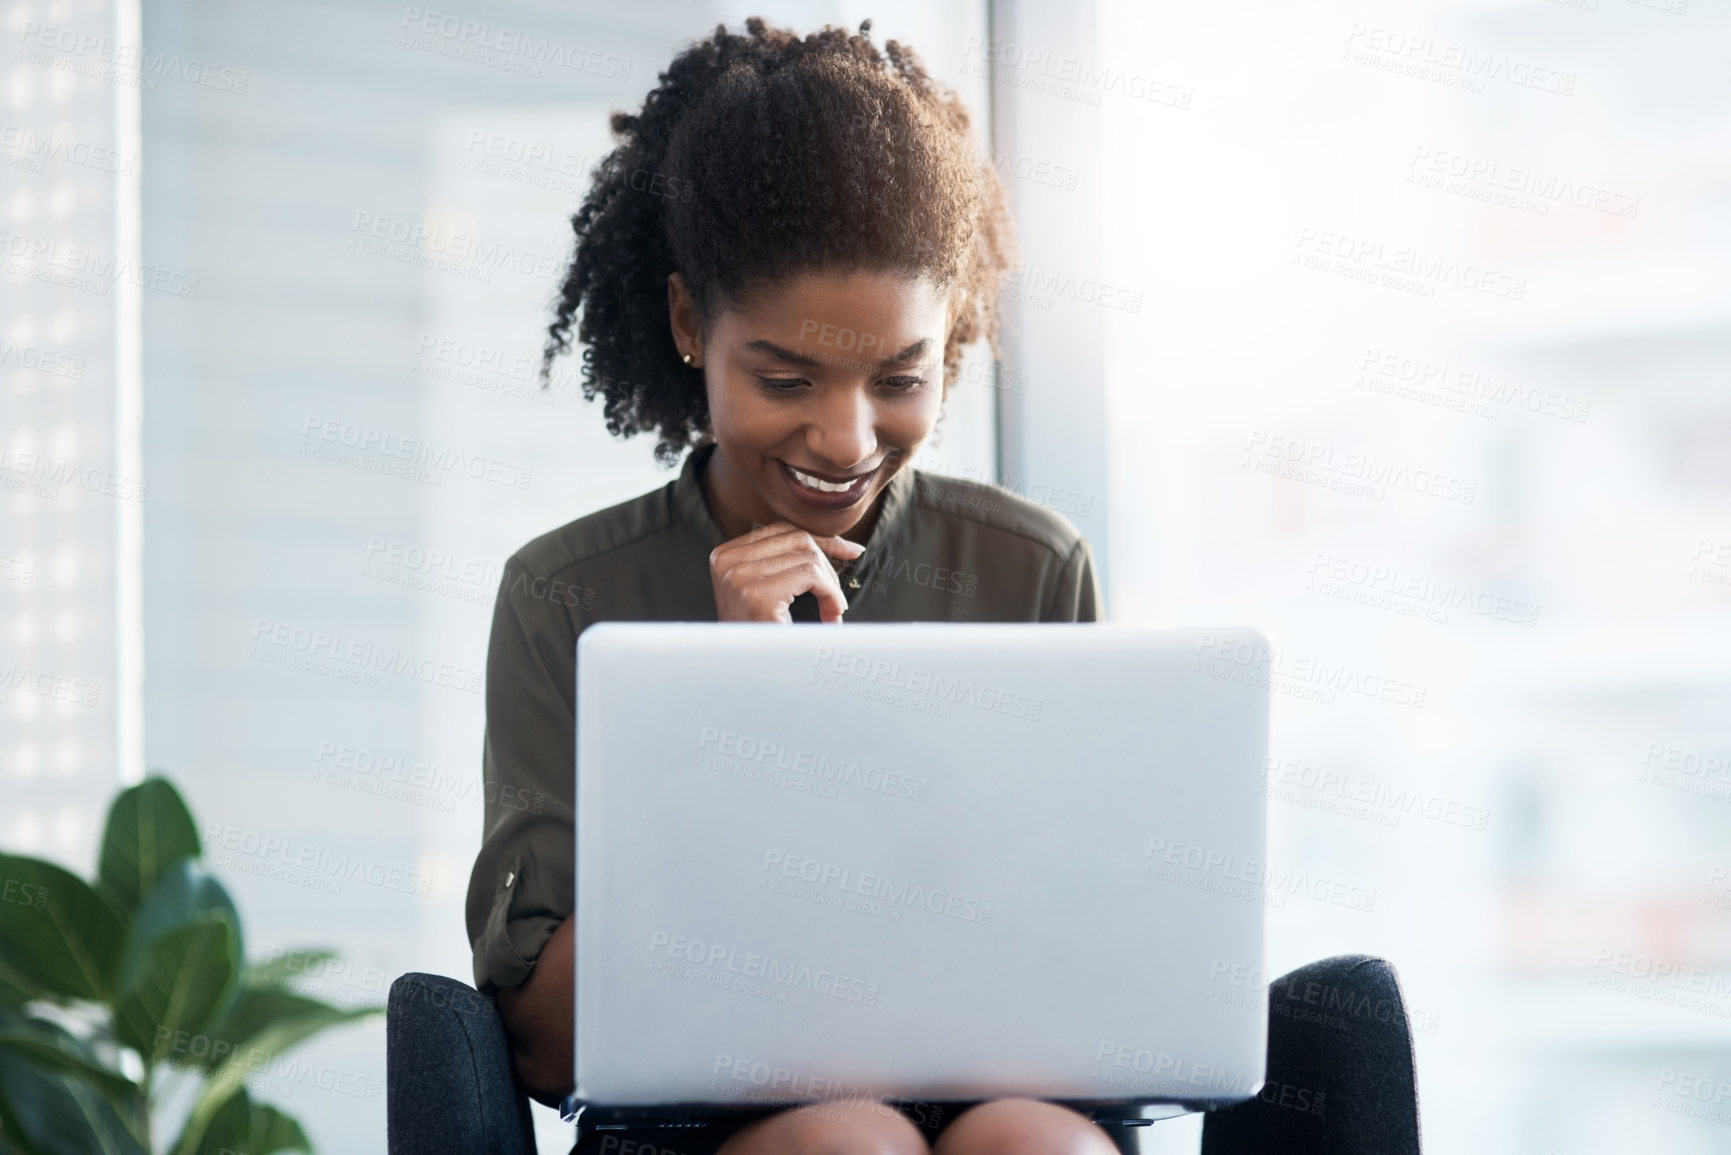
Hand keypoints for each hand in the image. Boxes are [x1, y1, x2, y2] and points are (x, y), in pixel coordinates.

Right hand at [709, 522, 865, 623]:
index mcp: (724, 556)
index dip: (822, 541)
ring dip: (831, 585)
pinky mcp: (757, 596)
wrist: (749, 676)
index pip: (783, 530)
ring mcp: (739, 577)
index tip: (850, 553)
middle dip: (828, 565)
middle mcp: (727, 562)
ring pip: (809, 558)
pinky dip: (831, 595)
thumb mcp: (771, 591)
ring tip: (833, 611)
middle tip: (836, 598)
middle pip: (798, 539)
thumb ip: (791, 562)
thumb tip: (850, 547)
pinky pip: (812, 576)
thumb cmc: (765, 636)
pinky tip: (832, 616)